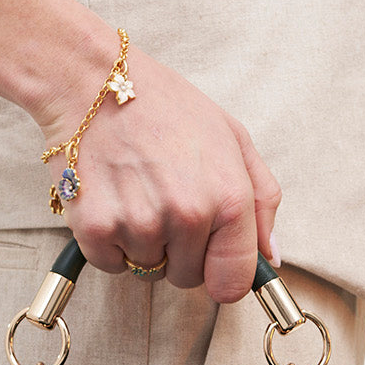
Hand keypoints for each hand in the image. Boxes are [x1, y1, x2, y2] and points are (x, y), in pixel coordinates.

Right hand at [36, 39, 281, 302]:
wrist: (93, 81)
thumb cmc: (165, 106)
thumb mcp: (232, 138)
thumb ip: (261, 201)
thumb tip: (270, 257)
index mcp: (228, 199)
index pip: (232, 282)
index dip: (221, 276)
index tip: (210, 264)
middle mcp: (187, 216)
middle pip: (187, 278)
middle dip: (179, 251)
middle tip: (164, 201)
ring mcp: (140, 225)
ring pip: (147, 269)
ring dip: (142, 243)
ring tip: (136, 192)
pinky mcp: (96, 229)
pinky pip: (110, 264)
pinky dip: (109, 242)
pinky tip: (112, 199)